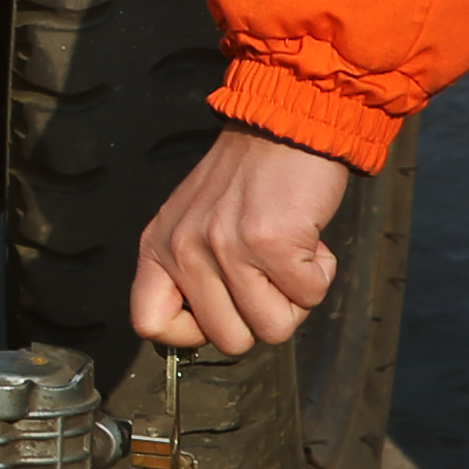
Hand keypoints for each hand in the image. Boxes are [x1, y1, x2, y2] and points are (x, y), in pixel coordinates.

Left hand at [127, 125, 358, 356]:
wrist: (285, 126)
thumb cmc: (247, 182)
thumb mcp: (194, 223)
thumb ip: (191, 272)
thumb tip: (206, 331)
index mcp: (157, 247)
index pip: (150, 323)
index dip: (192, 334)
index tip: (223, 312)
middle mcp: (183, 249)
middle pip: (227, 341)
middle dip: (261, 318)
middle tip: (268, 276)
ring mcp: (225, 247)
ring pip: (272, 329)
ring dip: (294, 298)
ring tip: (287, 255)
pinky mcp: (271, 244)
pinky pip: (308, 298)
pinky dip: (319, 275)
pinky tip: (307, 241)